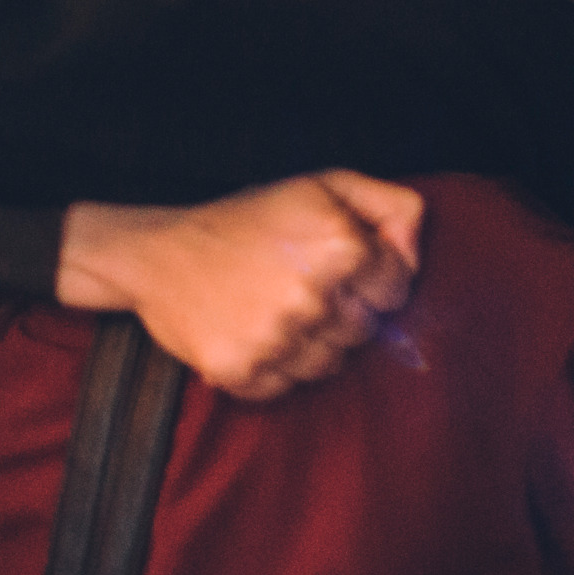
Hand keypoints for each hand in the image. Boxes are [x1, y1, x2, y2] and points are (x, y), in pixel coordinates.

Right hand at [55, 172, 422, 400]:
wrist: (157, 253)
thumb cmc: (246, 220)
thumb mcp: (321, 187)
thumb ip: (390, 207)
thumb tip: (416, 253)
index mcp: (340, 244)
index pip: (396, 289)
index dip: (369, 278)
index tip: (333, 266)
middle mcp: (312, 294)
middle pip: (365, 330)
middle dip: (339, 310)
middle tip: (293, 284)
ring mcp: (277, 338)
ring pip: (330, 364)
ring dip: (308, 342)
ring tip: (268, 307)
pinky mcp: (245, 373)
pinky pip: (287, 387)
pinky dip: (273, 366)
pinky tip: (248, 330)